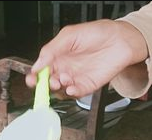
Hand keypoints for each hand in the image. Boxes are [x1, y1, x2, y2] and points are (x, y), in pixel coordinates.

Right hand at [26, 20, 147, 97]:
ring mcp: (75, 78)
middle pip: (48, 83)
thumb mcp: (69, 35)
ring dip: (57, 89)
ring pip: (60, 90)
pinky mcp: (87, 85)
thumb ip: (51, 50)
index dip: (34, 76)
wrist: (119, 39)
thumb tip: (37, 65)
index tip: (32, 79)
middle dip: (44, 85)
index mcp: (57, 57)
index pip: (41, 70)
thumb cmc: (97, 33)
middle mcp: (65, 69)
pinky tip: (71, 88)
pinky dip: (71, 93)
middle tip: (47, 82)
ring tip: (60, 81)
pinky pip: (75, 94)